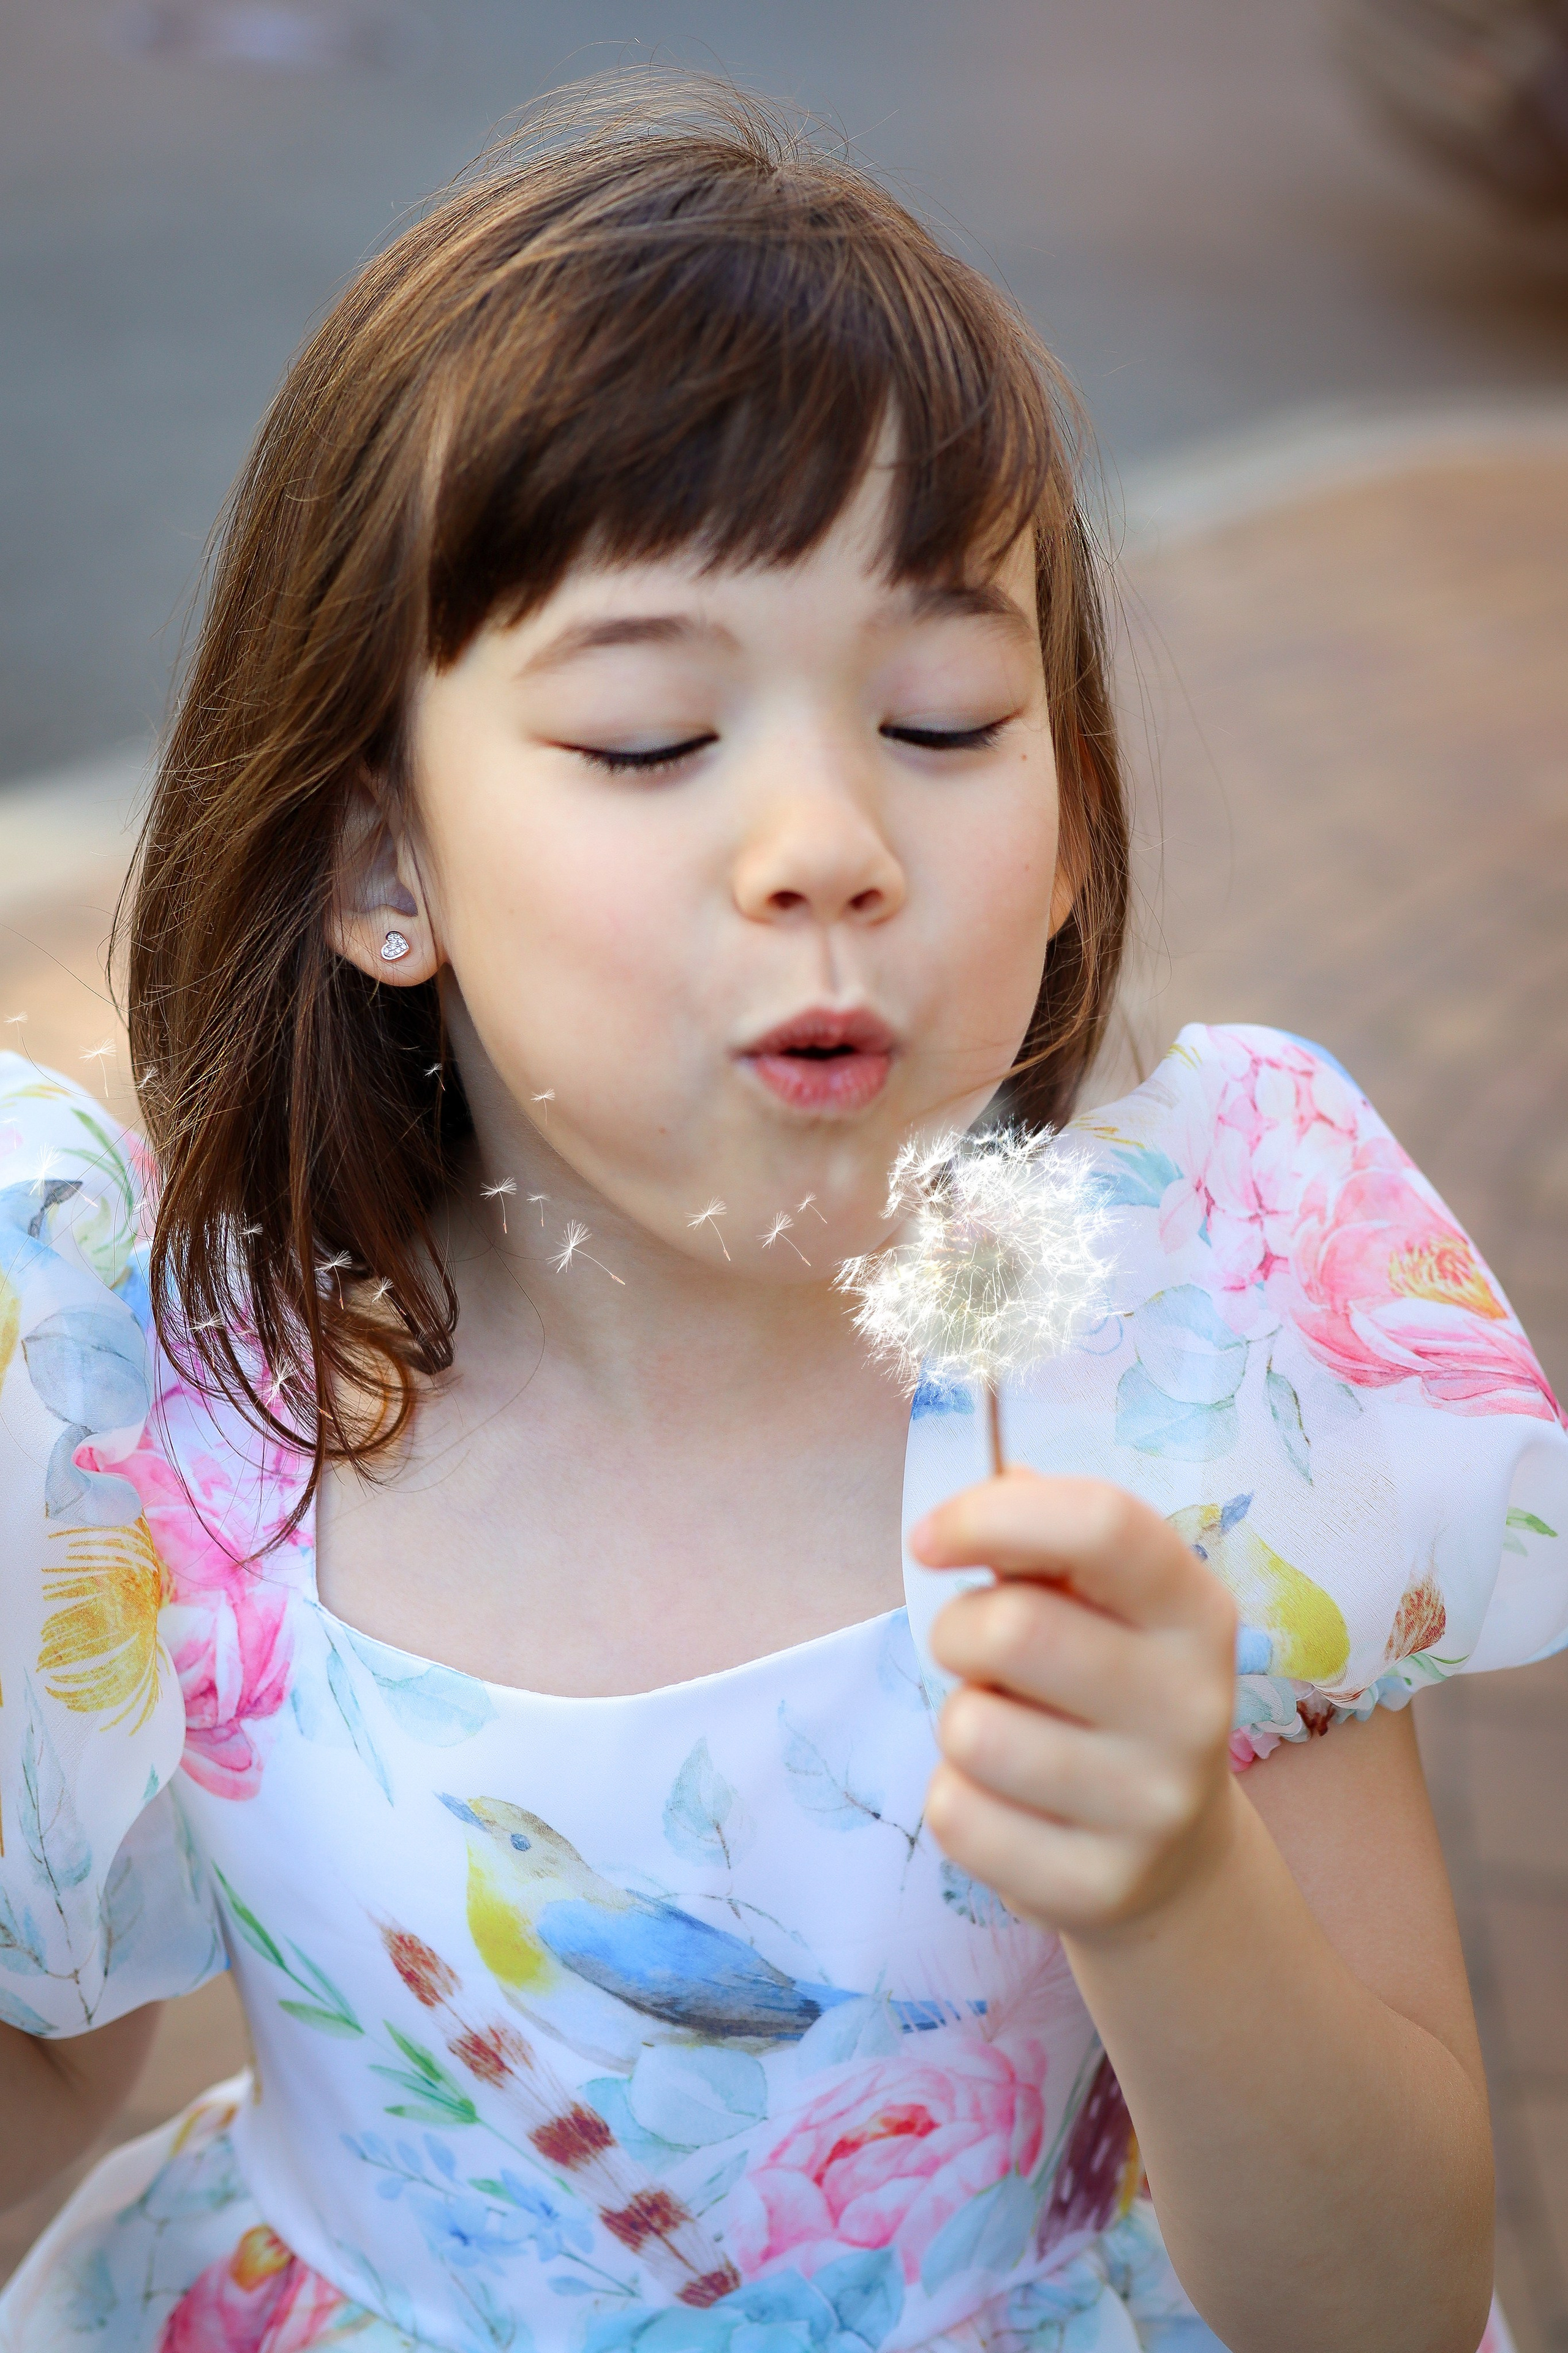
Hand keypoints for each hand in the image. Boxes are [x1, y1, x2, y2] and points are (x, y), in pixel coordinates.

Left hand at [913, 1470, 1239, 1941]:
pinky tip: (1010, 1802)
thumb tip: (992, 1478)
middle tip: (972, 1651)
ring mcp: (1154, 1804)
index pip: (1102, 1524)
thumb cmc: (1104, 1688)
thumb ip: (1043, 1539)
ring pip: (972, 1730)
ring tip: (1007, 1731)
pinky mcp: (1100, 1886)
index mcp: (1194, 1609)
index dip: (993, 1514)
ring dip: (959, 1721)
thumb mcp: (1098, 1603)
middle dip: (958, 1630)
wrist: (1170, 1853)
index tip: (930, 1538)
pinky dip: (957, 1799)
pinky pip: (959, 1816)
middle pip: (1014, 1629)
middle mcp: (1194, 1704)